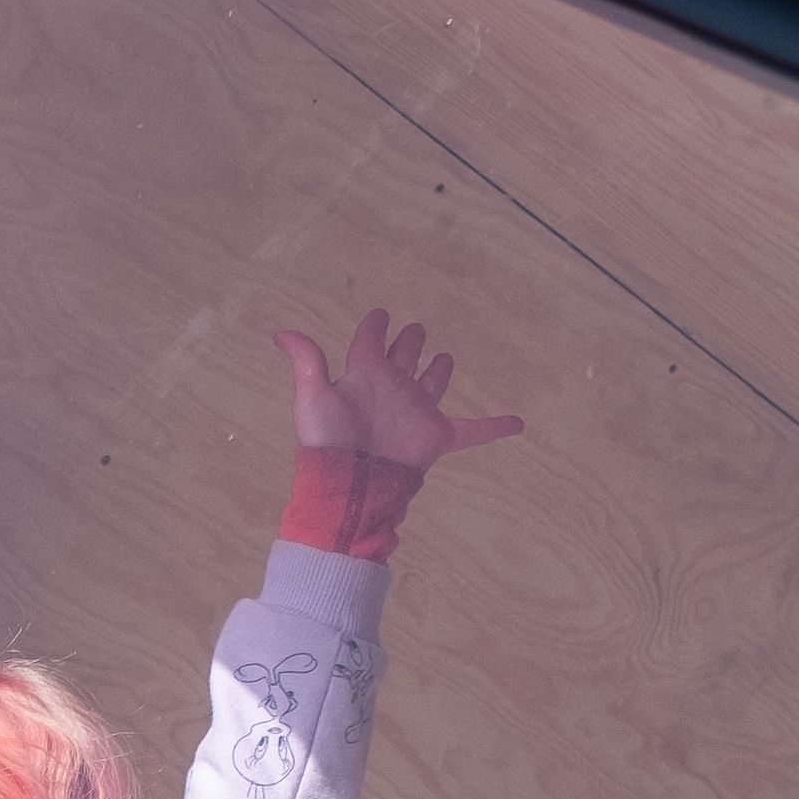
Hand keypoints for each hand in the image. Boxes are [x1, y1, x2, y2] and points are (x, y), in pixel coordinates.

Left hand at [272, 307, 523, 473]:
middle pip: (404, 358)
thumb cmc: (328, 440)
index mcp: (364, 375)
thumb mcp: (312, 396)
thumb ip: (306, 361)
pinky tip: (518, 423)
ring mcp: (416, 411)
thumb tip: (280, 332)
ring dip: (438, 371)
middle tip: (416, 328)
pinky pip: (473, 430)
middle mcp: (392, 389)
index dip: (375, 326)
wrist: (350, 484)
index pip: (370, 341)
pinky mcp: (436, 435)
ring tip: (443, 357)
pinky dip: (495, 428)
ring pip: (431, 385)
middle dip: (409, 342)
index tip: (381, 314)